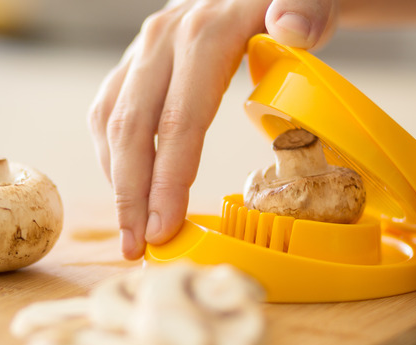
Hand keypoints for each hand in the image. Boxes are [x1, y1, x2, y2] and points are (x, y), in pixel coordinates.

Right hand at [88, 0, 338, 258]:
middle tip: (138, 249)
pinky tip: (128, 191)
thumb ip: (307, 8)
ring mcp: (142, 52)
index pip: (178, 118)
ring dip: (116, 183)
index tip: (164, 229)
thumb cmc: (285, 1)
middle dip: (131, 196)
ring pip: (111, 123)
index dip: (168, 179)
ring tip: (130, 233)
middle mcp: (162, 40)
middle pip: (132, 127)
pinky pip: (108, 113)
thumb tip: (289, 28)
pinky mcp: (135, 65)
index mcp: (204, 32)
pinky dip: (112, 158)